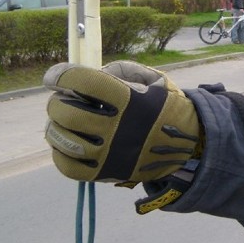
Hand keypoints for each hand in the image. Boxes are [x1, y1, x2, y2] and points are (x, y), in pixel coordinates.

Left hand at [44, 60, 200, 183]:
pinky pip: (68, 167)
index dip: (61, 76)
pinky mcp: (107, 173)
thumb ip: (122, 69)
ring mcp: (111, 153)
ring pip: (63, 139)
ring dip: (55, 126)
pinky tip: (66, 143)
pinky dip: (60, 153)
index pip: (83, 82)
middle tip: (63, 100)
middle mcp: (119, 128)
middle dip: (58, 102)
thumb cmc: (167, 107)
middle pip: (68, 111)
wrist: (189, 144)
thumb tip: (89, 74)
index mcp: (131, 100)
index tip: (54, 77)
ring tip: (62, 121)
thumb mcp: (154, 79)